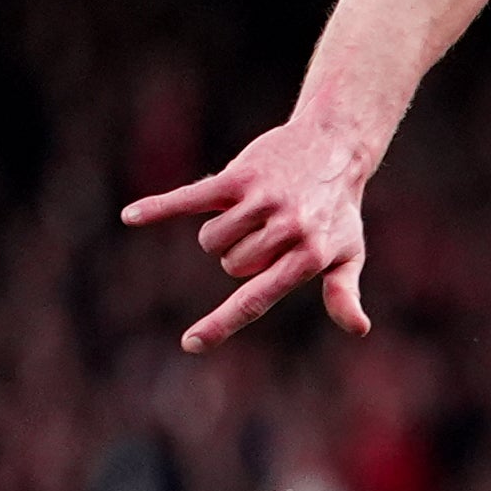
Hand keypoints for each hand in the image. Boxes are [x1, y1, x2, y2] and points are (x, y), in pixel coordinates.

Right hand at [123, 119, 378, 349]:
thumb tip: (358, 329)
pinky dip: (159, 207)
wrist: (335, 147)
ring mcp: (262, 202)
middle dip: (240, 255)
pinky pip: (190, 198)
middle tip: (268, 231)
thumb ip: (344, 292)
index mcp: (310, 257)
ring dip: (222, 232)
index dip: (222, 322)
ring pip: (212, 240)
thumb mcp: (348, 253)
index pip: (257, 298)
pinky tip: (131, 216)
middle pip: (230, 265)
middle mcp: (287, 230)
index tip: (191, 343)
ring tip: (251, 214)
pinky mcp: (239, 178)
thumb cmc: (337, 210)